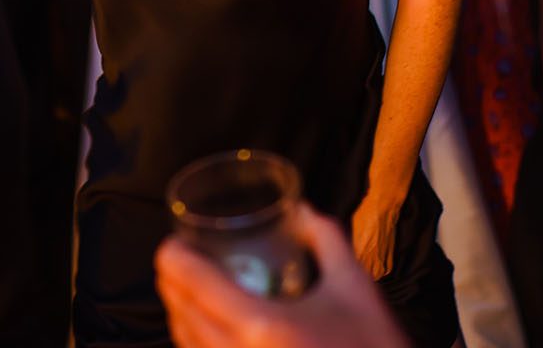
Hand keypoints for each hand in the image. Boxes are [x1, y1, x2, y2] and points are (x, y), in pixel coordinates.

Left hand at [156, 202, 406, 347]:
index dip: (172, 259)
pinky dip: (197, 345)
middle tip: (176, 262)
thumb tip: (301, 209)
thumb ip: (327, 240)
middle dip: (171, 285)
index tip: (171, 244)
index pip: (195, 285)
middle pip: (182, 316)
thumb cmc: (372, 347)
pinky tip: (207, 332)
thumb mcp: (356, 288)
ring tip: (186, 293)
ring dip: (179, 316)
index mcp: (261, 326)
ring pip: (188, 347)